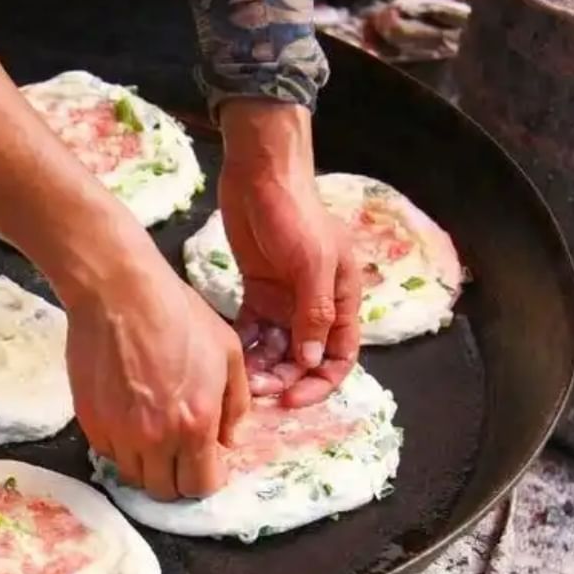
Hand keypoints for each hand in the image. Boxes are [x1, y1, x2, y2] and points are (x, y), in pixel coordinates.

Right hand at [64, 253, 249, 500]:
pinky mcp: (89, 420)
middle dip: (177, 478)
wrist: (118, 291)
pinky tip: (128, 417)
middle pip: (164, 491)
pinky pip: (107, 452)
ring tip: (152, 434)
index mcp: (196, 424)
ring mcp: (117, 432)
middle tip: (180, 453)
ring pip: (132, 476)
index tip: (207, 462)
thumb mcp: (228, 352)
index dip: (207, 478)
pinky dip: (120, 445)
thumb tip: (229, 439)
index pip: (201, 486)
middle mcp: (156, 438)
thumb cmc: (179, 314)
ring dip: (146, 464)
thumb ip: (236, 404)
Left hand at [217, 99, 360, 406]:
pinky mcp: (257, 289)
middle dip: (285, 378)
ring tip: (242, 378)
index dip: (320, 383)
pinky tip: (232, 357)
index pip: (339, 355)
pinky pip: (254, 329)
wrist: (260, 173)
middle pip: (305, 357)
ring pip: (278, 347)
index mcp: (342, 298)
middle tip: (257, 390)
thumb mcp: (313, 262)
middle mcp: (315, 303)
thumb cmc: (295, 213)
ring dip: (264, 366)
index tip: (293, 400)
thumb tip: (310, 360)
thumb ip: (315, 311)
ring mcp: (285, 297)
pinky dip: (246, 346)